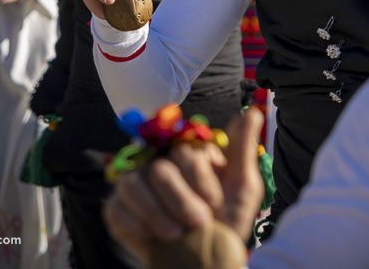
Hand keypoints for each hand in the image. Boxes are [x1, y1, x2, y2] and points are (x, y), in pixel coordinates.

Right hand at [103, 108, 264, 264]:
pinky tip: (156, 239)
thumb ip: (243, 149)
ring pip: (133, 185)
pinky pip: (117, 209)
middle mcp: (158, 164)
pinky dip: (137, 226)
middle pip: (160, 170)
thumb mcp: (242, 187)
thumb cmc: (226, 221)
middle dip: (181, 200)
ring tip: (177, 234)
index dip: (200, 180)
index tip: (215, 204)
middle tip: (200, 222)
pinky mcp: (118, 210)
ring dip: (157, 213)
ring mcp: (136, 185)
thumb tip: (251, 114)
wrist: (207, 259)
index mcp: (187, 155)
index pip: (185, 153)